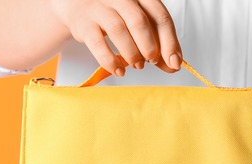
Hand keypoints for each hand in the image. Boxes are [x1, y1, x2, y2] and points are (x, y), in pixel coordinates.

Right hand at [51, 0, 182, 75]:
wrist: (77, 5)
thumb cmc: (114, 14)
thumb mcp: (138, 23)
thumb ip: (156, 42)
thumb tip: (172, 65)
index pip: (160, 16)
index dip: (169, 42)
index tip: (174, 62)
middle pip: (139, 22)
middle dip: (149, 47)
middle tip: (151, 61)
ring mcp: (100, 7)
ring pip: (119, 31)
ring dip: (132, 53)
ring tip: (137, 64)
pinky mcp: (83, 23)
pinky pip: (98, 44)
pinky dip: (110, 61)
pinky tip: (118, 70)